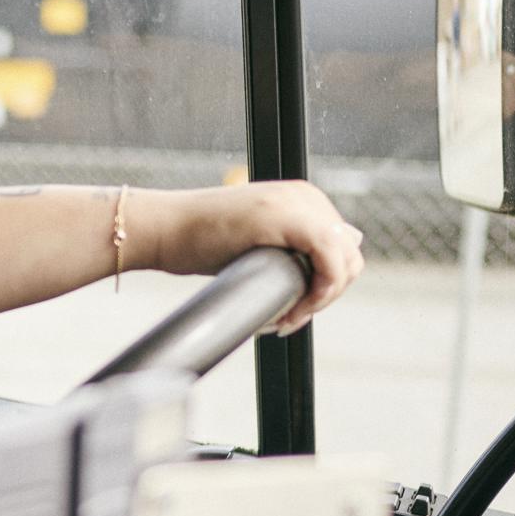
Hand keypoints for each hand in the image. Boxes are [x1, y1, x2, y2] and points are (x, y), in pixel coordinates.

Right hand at [142, 179, 364, 334]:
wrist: (164, 230)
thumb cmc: (200, 240)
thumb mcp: (257, 241)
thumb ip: (296, 243)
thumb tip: (348, 243)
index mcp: (303, 199)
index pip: (344, 250)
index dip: (325, 288)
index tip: (291, 313)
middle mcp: (306, 196)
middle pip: (350, 258)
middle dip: (325, 297)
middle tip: (288, 320)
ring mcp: (297, 203)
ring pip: (345, 262)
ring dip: (321, 299)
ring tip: (285, 319)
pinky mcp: (285, 216)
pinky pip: (330, 259)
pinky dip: (320, 292)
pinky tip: (293, 310)